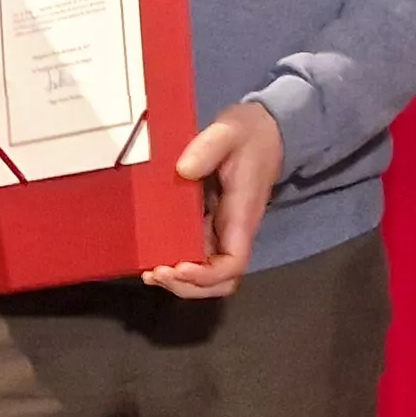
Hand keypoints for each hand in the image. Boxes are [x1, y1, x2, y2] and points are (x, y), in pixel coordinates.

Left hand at [145, 101, 282, 299]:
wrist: (265, 130)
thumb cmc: (249, 133)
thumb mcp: (228, 131)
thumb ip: (208, 147)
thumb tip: (183, 171)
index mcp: (241, 216)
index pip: (232, 264)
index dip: (206, 276)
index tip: (178, 267)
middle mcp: (234, 231)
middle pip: (220, 281)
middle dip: (189, 286)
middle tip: (155, 274)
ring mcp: (222, 231)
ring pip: (208, 274)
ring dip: (180, 281)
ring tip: (150, 272)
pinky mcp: (211, 224)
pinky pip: (196, 255)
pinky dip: (176, 263)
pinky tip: (152, 255)